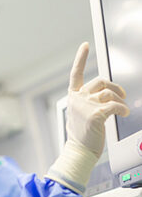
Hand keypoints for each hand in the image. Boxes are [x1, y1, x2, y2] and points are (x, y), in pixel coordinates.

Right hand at [67, 42, 129, 157]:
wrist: (79, 151)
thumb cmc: (81, 135)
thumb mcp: (80, 114)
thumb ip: (87, 102)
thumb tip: (104, 96)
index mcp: (73, 97)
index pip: (76, 74)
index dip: (80, 58)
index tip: (85, 46)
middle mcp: (77, 99)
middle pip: (101, 81)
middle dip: (115, 88)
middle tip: (122, 96)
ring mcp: (85, 106)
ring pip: (109, 92)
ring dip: (120, 99)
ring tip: (122, 108)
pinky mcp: (95, 114)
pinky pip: (115, 105)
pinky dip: (122, 108)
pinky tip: (123, 113)